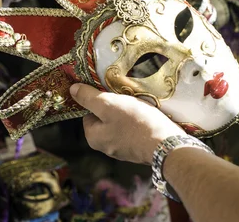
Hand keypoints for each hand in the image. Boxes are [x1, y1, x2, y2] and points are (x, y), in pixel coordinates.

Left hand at [70, 83, 184, 164]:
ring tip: (140, 107)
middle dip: (116, 107)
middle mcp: (106, 147)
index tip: (112, 95)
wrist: (167, 145)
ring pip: (121, 123)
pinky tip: (148, 117)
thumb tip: (72, 90)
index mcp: (93, 138)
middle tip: (127, 99)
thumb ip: (88, 97)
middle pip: (105, 118)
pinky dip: (139, 122)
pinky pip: (134, 130)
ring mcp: (123, 149)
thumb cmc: (134, 123)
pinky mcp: (138, 149)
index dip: (99, 101)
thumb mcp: (108, 105)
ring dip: (129, 113)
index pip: (89, 113)